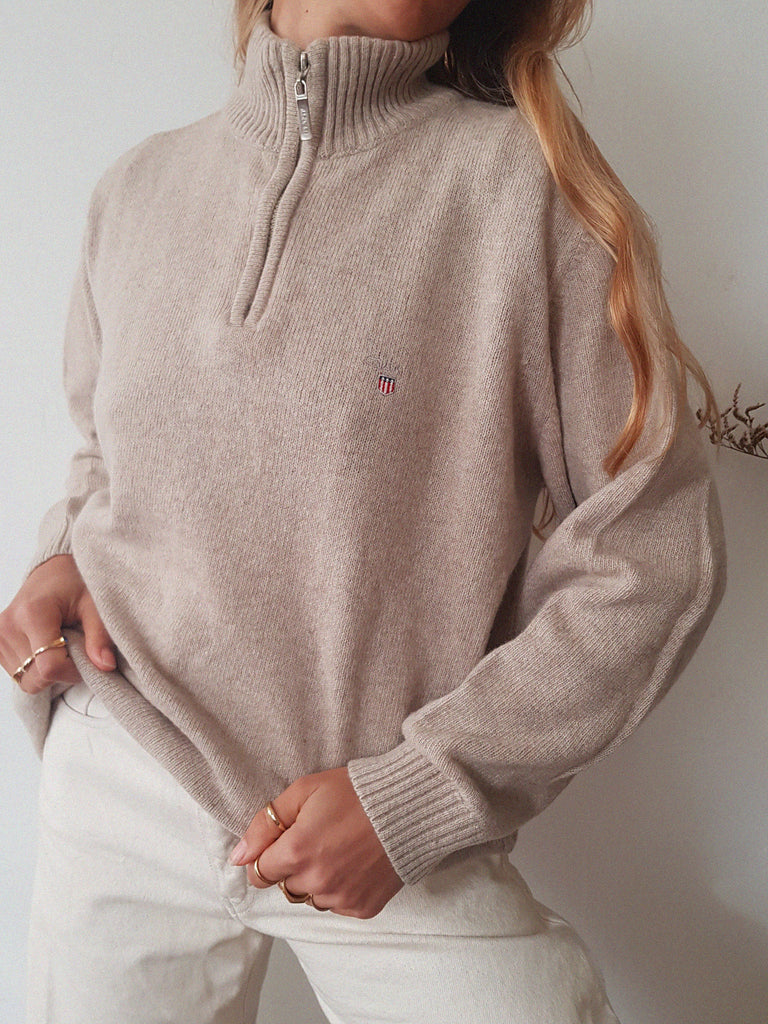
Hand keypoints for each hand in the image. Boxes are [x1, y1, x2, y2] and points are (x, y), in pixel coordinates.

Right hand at [0, 554, 116, 693]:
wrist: (53, 570)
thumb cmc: (76, 583)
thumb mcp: (95, 605)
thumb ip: (100, 636)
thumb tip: (105, 665)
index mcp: (33, 614)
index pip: (49, 667)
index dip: (73, 671)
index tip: (88, 658)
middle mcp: (9, 626)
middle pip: (36, 678)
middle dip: (62, 672)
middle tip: (77, 649)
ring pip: (27, 680)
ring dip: (49, 671)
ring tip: (62, 644)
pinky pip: (19, 673)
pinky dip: (36, 668)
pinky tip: (48, 648)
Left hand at [229, 766, 403, 917]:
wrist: (408, 806)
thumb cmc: (356, 792)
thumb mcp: (305, 790)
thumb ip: (265, 822)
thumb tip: (238, 856)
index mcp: (297, 852)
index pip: (259, 873)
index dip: (266, 857)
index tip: (282, 843)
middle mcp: (317, 881)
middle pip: (285, 886)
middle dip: (292, 866)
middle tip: (317, 840)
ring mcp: (341, 898)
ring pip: (310, 899)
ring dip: (315, 881)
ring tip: (337, 851)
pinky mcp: (362, 907)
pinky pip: (337, 905)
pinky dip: (340, 889)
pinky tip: (354, 863)